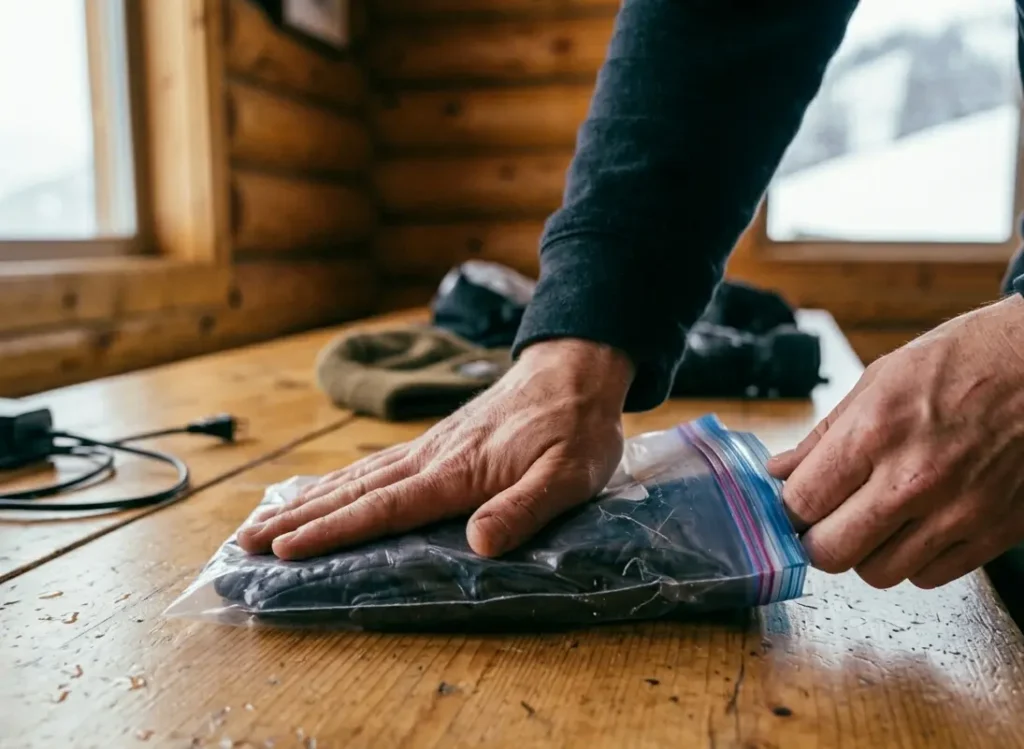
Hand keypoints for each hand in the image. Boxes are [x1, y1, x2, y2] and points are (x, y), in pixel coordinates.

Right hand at [237, 339, 633, 559]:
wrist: (573, 370)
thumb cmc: (575, 428)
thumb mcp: (568, 476)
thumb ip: (524, 508)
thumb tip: (476, 545)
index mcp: (455, 471)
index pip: (383, 507)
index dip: (333, 531)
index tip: (283, 550)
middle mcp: (429, 457)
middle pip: (352, 491)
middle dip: (297, 519)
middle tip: (243, 541)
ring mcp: (428, 447)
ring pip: (355, 477)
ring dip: (307, 501)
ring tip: (261, 521)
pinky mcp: (435, 443)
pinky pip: (374, 466)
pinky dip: (337, 483)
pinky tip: (322, 492)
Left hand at [767, 295, 1023, 589]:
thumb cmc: (965, 361)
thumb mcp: (879, 379)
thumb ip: (823, 435)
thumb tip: (778, 472)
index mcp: (875, 432)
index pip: (801, 504)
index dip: (786, 510)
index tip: (790, 506)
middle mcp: (913, 480)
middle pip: (831, 553)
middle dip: (817, 539)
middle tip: (825, 519)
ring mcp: (957, 513)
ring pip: (878, 574)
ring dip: (866, 552)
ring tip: (876, 518)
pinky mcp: (994, 533)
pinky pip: (929, 577)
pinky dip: (914, 559)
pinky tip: (917, 525)